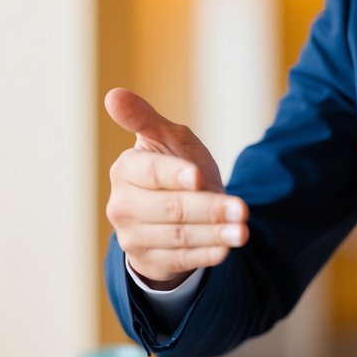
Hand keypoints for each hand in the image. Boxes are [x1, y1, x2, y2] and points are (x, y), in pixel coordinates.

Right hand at [104, 88, 247, 288]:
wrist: (173, 211)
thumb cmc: (173, 166)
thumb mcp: (165, 139)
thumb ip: (144, 118)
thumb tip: (113, 95)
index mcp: (125, 170)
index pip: (150, 173)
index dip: (174, 175)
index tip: (199, 177)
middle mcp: (122, 205)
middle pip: (170, 209)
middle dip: (209, 209)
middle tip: (242, 209)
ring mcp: (133, 237)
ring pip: (179, 237)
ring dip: (215, 234)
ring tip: (243, 231)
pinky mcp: (149, 261)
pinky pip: (181, 260)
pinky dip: (205, 255)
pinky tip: (226, 249)